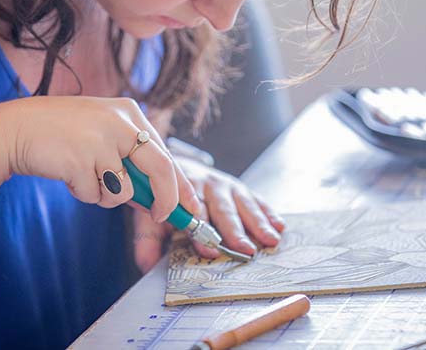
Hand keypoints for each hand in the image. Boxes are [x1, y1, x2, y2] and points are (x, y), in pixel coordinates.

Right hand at [0, 96, 199, 222]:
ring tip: (86, 177)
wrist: (14, 130)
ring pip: (124, 190)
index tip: (191, 207)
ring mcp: (100, 139)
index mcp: (130, 113)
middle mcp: (120, 121)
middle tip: (160, 216)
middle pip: (160, 170)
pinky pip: (95, 195)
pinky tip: (68, 174)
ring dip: (106, 196)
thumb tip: (158, 200)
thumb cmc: (61, 136)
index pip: (167, 154)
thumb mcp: (103, 136)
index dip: (180, 185)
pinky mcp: (80, 158)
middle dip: (164, 201)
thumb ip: (131, 161)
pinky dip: (84, 194)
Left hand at [131, 158, 284, 272]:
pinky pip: (256, 199)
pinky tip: (280, 226)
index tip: (207, 250)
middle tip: (246, 250)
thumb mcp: (148, 210)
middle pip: (223, 209)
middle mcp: (207, 184)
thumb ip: (147, 238)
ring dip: (258, 223)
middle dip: (235, 230)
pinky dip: (268, 212)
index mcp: (184, 189)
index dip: (201, 231)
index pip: (194, 212)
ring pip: (243, 203)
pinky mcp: (239, 187)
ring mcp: (226, 184)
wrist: (171, 161)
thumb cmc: (162, 192)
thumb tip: (145, 264)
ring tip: (271, 240)